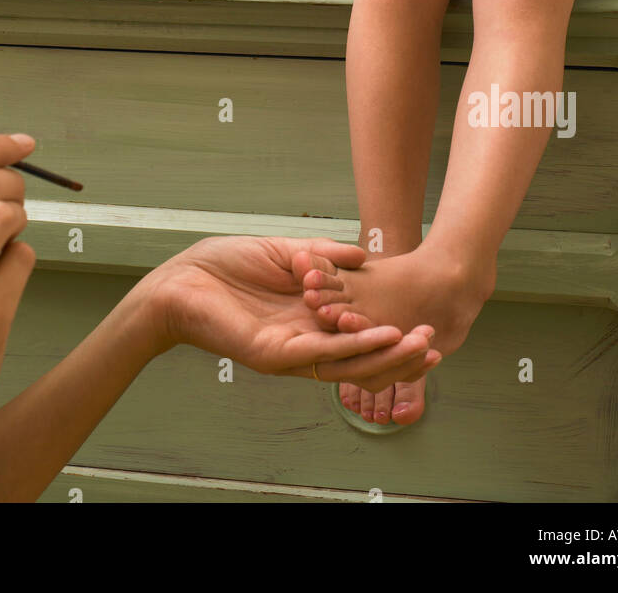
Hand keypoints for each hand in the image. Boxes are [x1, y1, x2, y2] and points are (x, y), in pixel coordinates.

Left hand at [147, 236, 441, 383]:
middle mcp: (303, 343)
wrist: (181, 279)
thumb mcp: (285, 254)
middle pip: (361, 359)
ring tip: (421, 344)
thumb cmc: (224, 267)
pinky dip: (354, 348)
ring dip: (386, 355)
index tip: (426, 325)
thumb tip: (362, 256)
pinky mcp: (273, 356)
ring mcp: (289, 354)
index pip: (358, 336)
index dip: (391, 334)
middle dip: (400, 354)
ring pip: (348, 363)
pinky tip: (382, 338)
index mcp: (306, 322)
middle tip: (436, 344)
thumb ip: (323, 257)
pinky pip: (322, 355)